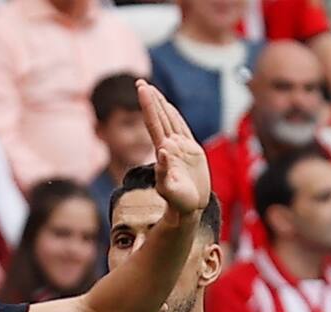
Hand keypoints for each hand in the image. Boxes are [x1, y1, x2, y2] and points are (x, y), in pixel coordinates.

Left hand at [136, 81, 209, 216]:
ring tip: (151, 90)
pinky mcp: (191, 151)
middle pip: (159, 118)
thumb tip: (163, 150)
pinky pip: (182, 128)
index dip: (148, 105)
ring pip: (169, 120)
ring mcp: (180, 148)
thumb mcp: (170, 190)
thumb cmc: (178, 204)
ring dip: (161, 105)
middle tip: (140, 82)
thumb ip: (165, 172)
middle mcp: (169, 147)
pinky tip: (169, 108)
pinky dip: (175, 116)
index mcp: (163, 152)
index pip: (154, 123)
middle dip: (150, 100)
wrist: (188, 210)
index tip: (141, 88)